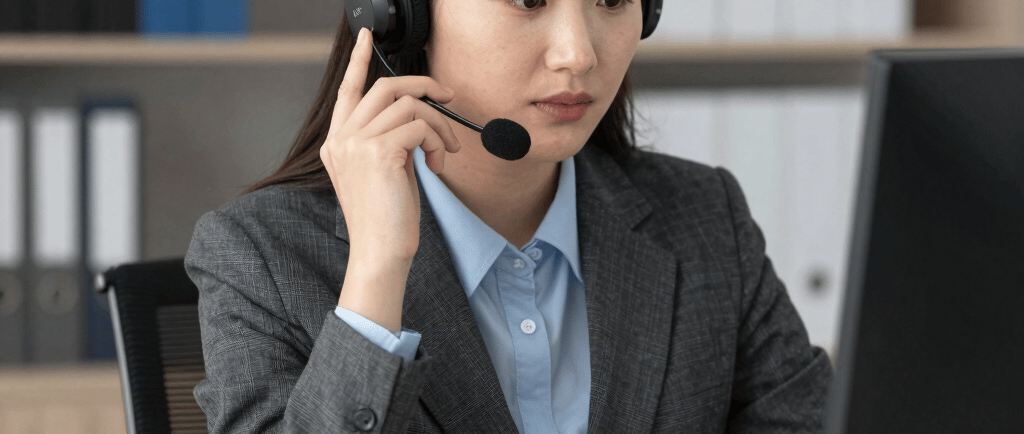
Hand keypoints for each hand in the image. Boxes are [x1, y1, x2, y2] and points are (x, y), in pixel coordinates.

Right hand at [321, 27, 461, 263]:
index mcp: (337, 143)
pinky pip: (420, 125)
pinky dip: (438, 140)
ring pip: (408, 104)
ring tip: (446, 151)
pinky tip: (438, 164)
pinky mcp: (379, 152)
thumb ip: (389, 142)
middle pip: (386, 87)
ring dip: (439, 124)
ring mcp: (356, 143)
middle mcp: (341, 139)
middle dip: (424, 86)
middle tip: (449, 98)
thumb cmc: (387, 220)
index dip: (360, 61)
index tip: (369, 38)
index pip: (347, 90)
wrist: (380, 253)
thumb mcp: (384, 173)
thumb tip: (418, 119)